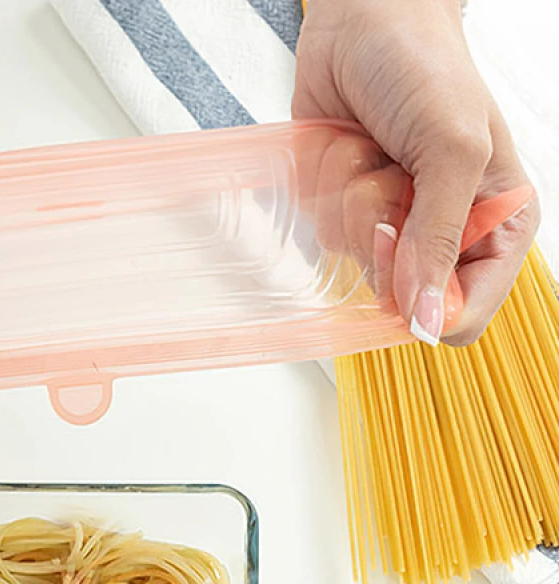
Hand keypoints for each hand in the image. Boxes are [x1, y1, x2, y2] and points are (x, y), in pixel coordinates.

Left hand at [294, 0, 539, 345]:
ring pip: (356, 262)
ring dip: (355, 203)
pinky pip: (323, 233)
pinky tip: (348, 149)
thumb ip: (439, 239)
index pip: (466, 314)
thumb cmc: (425, 68)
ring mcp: (389, 223)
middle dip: (387, 239)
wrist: (364, 19)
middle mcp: (441, 233)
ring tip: (374, 152)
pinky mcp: (344, 208)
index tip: (407, 267)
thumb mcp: (453, 149)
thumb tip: (425, 320)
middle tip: (392, 180)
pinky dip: (329, 188)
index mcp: (494, 224)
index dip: (431, 307)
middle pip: (401, 296)